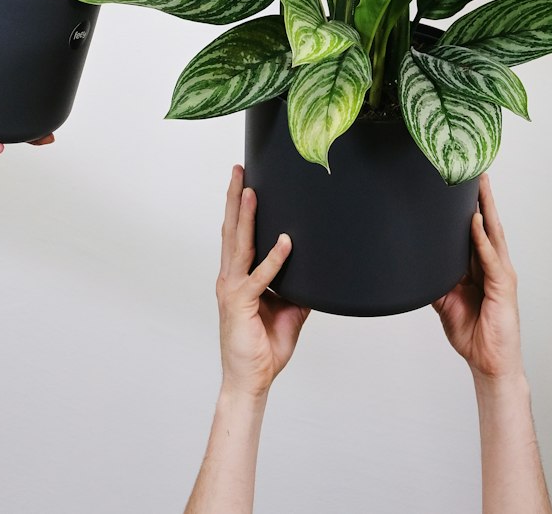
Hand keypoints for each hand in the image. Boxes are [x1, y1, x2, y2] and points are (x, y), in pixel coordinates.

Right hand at [216, 165, 309, 401]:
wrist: (251, 382)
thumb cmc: (264, 347)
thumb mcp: (289, 310)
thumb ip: (299, 288)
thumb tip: (320, 271)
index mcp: (238, 277)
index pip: (238, 234)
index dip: (239, 207)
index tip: (244, 179)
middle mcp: (231, 278)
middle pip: (231, 229)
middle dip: (235, 198)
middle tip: (239, 168)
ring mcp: (233, 290)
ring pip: (239, 245)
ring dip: (244, 216)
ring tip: (249, 189)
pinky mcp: (242, 305)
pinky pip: (260, 277)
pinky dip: (274, 259)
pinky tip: (286, 242)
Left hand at [433, 174, 523, 386]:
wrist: (489, 363)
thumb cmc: (473, 332)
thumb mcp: (446, 302)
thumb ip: (436, 282)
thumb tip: (416, 267)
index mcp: (482, 266)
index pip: (476, 229)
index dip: (472, 206)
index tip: (463, 182)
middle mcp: (494, 265)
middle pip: (488, 224)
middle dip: (482, 198)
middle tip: (476, 170)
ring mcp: (501, 274)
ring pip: (492, 234)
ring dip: (486, 208)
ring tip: (479, 185)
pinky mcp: (503, 288)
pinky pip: (491, 259)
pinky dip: (482, 240)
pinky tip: (475, 223)